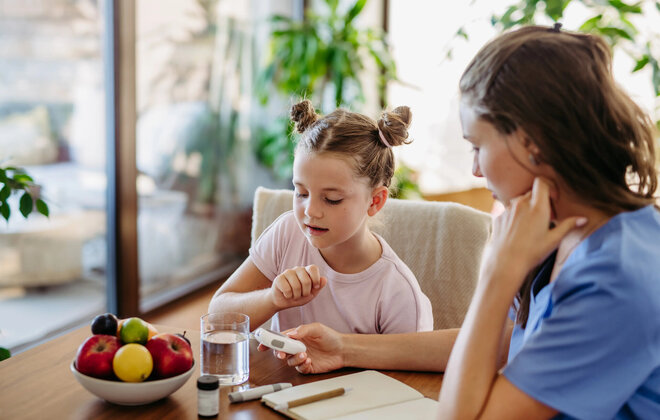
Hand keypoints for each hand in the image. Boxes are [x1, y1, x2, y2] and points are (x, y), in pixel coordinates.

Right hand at [260, 323, 344, 373]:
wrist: (343, 350)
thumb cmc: (330, 337)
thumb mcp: (316, 328)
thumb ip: (302, 330)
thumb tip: (289, 334)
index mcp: (296, 336)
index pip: (280, 338)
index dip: (270, 341)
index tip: (262, 344)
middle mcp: (297, 347)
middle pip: (281, 351)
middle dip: (280, 353)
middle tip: (283, 353)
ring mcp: (301, 357)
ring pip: (290, 361)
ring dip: (294, 359)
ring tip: (304, 355)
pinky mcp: (307, 367)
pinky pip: (300, 368)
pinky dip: (302, 365)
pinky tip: (309, 361)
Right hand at [270, 265, 326, 308]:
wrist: (283, 301)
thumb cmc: (298, 296)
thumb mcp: (311, 294)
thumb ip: (318, 287)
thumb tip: (324, 279)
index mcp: (306, 271)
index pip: (313, 268)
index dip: (316, 279)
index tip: (315, 287)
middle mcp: (297, 269)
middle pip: (306, 280)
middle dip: (305, 292)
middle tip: (302, 295)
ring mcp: (287, 272)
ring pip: (296, 286)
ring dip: (296, 296)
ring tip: (294, 295)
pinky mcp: (279, 278)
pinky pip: (287, 289)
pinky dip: (288, 296)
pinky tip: (286, 294)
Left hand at [481, 178, 586, 292]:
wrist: (506, 263)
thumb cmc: (532, 252)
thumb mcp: (554, 240)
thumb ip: (568, 226)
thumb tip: (583, 219)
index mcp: (537, 207)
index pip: (541, 182)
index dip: (549, 186)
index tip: (553, 198)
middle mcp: (521, 204)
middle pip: (532, 193)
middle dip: (540, 201)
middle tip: (545, 217)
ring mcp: (507, 210)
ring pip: (519, 201)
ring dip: (526, 208)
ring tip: (531, 225)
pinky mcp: (498, 216)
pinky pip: (508, 210)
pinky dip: (514, 216)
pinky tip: (517, 231)